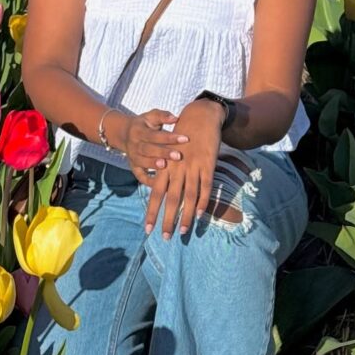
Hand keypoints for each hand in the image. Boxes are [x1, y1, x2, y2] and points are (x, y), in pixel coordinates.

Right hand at [116, 109, 189, 185]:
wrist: (125, 133)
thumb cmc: (145, 124)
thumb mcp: (151, 116)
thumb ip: (163, 116)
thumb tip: (176, 118)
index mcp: (139, 130)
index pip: (155, 134)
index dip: (169, 137)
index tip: (185, 139)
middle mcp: (134, 144)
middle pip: (148, 149)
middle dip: (163, 153)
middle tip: (178, 156)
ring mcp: (133, 156)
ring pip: (142, 162)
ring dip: (154, 165)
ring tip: (166, 166)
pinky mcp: (133, 166)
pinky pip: (139, 175)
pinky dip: (147, 180)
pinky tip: (159, 184)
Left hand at [144, 99, 224, 239]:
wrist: (200, 116)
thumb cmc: (183, 136)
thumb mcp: (170, 152)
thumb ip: (168, 172)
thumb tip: (164, 193)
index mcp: (165, 166)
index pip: (155, 193)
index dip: (151, 212)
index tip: (147, 229)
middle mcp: (177, 168)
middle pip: (171, 199)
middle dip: (167, 220)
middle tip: (165, 238)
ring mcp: (193, 167)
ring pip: (188, 196)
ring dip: (185, 216)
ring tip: (182, 232)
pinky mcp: (208, 164)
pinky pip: (205, 186)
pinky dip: (203, 202)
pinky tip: (199, 215)